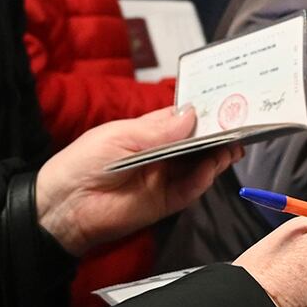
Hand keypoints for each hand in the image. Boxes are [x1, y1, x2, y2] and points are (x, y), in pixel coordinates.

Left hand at [35, 106, 237, 256]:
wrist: (65, 205)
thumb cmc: (84, 162)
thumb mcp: (121, 136)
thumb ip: (159, 130)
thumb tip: (193, 114)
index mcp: (150, 131)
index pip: (185, 118)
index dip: (205, 111)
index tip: (228, 101)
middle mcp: (164, 153)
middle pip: (199, 142)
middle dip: (219, 133)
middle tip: (241, 122)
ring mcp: (167, 178)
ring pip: (201, 165)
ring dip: (218, 155)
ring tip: (233, 143)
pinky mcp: (167, 202)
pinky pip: (191, 189)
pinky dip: (204, 178)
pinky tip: (211, 166)